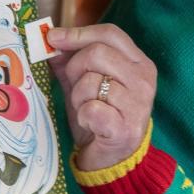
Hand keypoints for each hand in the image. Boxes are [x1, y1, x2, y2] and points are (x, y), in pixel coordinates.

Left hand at [47, 24, 156, 171]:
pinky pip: (90, 109)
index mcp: (139, 64)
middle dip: (75, 68)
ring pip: (91, 82)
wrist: (111, 160)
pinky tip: (90, 124)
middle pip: (97, 53)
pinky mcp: (125, 128)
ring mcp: (138, 105)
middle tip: (74, 85)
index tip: (53, 38)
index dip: (79, 33)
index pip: (111, 34)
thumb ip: (70, 60)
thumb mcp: (84, 83)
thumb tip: (49, 40)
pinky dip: (82, 116)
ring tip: (86, 109)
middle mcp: (144, 80)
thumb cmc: (99, 117)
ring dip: (78, 97)